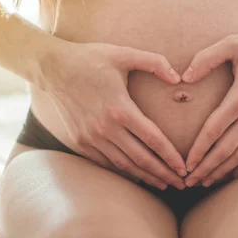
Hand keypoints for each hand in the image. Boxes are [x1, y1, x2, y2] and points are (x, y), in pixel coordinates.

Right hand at [42, 40, 186, 189]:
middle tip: (182, 184)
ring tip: (163, 184)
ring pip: (123, 165)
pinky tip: (137, 175)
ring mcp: (90, 138)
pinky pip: (105, 163)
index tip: (184, 168)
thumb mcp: (123, 53)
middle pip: (141, 159)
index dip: (171, 157)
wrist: (53, 68)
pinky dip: (123, 171)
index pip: (153, 139)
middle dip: (163, 174)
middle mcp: (105, 128)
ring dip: (145, 177)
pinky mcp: (80, 141)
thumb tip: (179, 77)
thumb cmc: (91, 58)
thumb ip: (154, 62)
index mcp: (120, 108)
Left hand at [181, 27, 237, 186]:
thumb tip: (183, 78)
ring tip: (205, 182)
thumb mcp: (233, 43)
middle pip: (227, 149)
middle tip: (188, 182)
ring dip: (223, 171)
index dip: (198, 150)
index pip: (214, 130)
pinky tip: (231, 174)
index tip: (185, 164)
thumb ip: (205, 59)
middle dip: (206, 168)